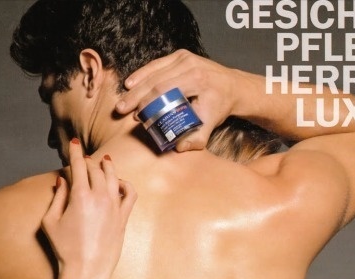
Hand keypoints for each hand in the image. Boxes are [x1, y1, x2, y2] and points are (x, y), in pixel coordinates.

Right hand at [41, 138, 136, 278]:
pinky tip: (119, 184)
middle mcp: (100, 198)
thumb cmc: (64, 250)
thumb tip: (62, 180)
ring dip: (107, 167)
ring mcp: (114, 208)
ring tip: (104, 161)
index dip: (76, 152)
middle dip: (89, 161)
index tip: (75, 144)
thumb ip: (57, 197)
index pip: (79, 166)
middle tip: (84, 159)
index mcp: (80, 196)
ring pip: (114, 178)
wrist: (85, 271)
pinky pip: (130, 195)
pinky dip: (125, 185)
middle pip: (96, 170)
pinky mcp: (123, 219)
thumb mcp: (51, 222)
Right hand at [115, 50, 234, 151]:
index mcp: (197, 79)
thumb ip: (197, 138)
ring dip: (136, 85)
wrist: (232, 86)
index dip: (147, 102)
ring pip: (154, 71)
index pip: (165, 89)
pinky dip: (142, 74)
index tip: (137, 116)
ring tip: (123, 99)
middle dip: (136, 96)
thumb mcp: (211, 125)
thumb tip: (179, 147)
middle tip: (122, 109)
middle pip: (155, 80)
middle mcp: (190, 64)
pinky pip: (157, 64)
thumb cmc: (219, 106)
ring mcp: (184, 57)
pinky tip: (130, 83)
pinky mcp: (180, 55)